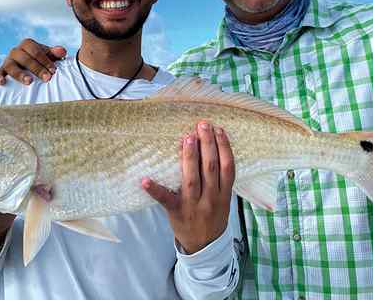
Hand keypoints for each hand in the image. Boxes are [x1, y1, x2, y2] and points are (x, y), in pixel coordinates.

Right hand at [0, 38, 65, 85]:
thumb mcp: (48, 55)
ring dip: (20, 74)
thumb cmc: (40, 60)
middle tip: (47, 78)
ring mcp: (8, 60)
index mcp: (27, 44)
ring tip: (29, 82)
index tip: (53, 70)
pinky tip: (2, 82)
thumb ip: (55, 53)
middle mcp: (16, 51)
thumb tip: (62, 51)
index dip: (45, 60)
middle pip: (25, 58)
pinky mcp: (2, 70)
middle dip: (37, 68)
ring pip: (11, 66)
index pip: (36, 50)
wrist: (28, 64)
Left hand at [142, 121, 234, 253]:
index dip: (224, 147)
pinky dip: (155, 190)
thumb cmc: (213, 216)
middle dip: (207, 144)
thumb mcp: (224, 199)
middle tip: (202, 125)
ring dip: (190, 157)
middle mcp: (211, 198)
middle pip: (211, 168)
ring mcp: (193, 205)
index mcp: (224, 194)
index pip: (227, 167)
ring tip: (187, 138)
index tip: (219, 129)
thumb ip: (220, 179)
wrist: (205, 246)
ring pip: (192, 178)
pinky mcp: (176, 212)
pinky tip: (145, 180)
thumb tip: (212, 148)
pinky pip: (165, 199)